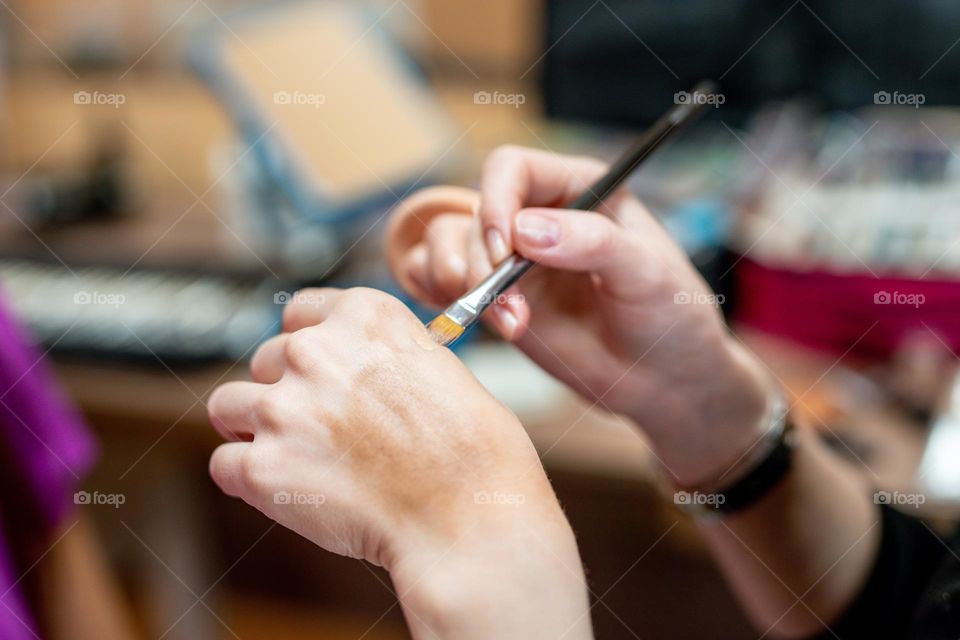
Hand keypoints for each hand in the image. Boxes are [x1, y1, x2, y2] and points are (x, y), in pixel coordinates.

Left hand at [207, 287, 591, 638]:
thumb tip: (357, 375)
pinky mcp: (263, 467)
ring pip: (228, 405)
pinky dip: (247, 478)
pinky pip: (225, 464)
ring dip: (253, 427)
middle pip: (266, 360)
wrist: (468, 518)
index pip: (301, 312)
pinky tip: (283, 491)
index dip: (307, 344)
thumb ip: (384, 357)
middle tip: (316, 428)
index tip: (315, 369)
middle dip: (286, 390)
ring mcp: (284, 408)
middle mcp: (315, 351)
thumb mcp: (439, 367)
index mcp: (364, 317)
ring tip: (288, 456)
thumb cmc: (474, 452)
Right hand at [387, 146, 770, 486]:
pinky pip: (440, 280)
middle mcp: (538, 215)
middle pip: (474, 213)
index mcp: (578, 187)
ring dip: (460, 282)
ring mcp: (513, 259)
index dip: (496, 200)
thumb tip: (524, 230)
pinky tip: (473, 318)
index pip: (512, 168)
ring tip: (508, 324)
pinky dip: (440, 295)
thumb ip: (590, 242)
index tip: (505, 248)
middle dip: (481, 260)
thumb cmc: (669, 314)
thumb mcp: (646, 272)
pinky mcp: (496, 298)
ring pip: (447, 244)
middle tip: (511, 307)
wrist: (663, 380)